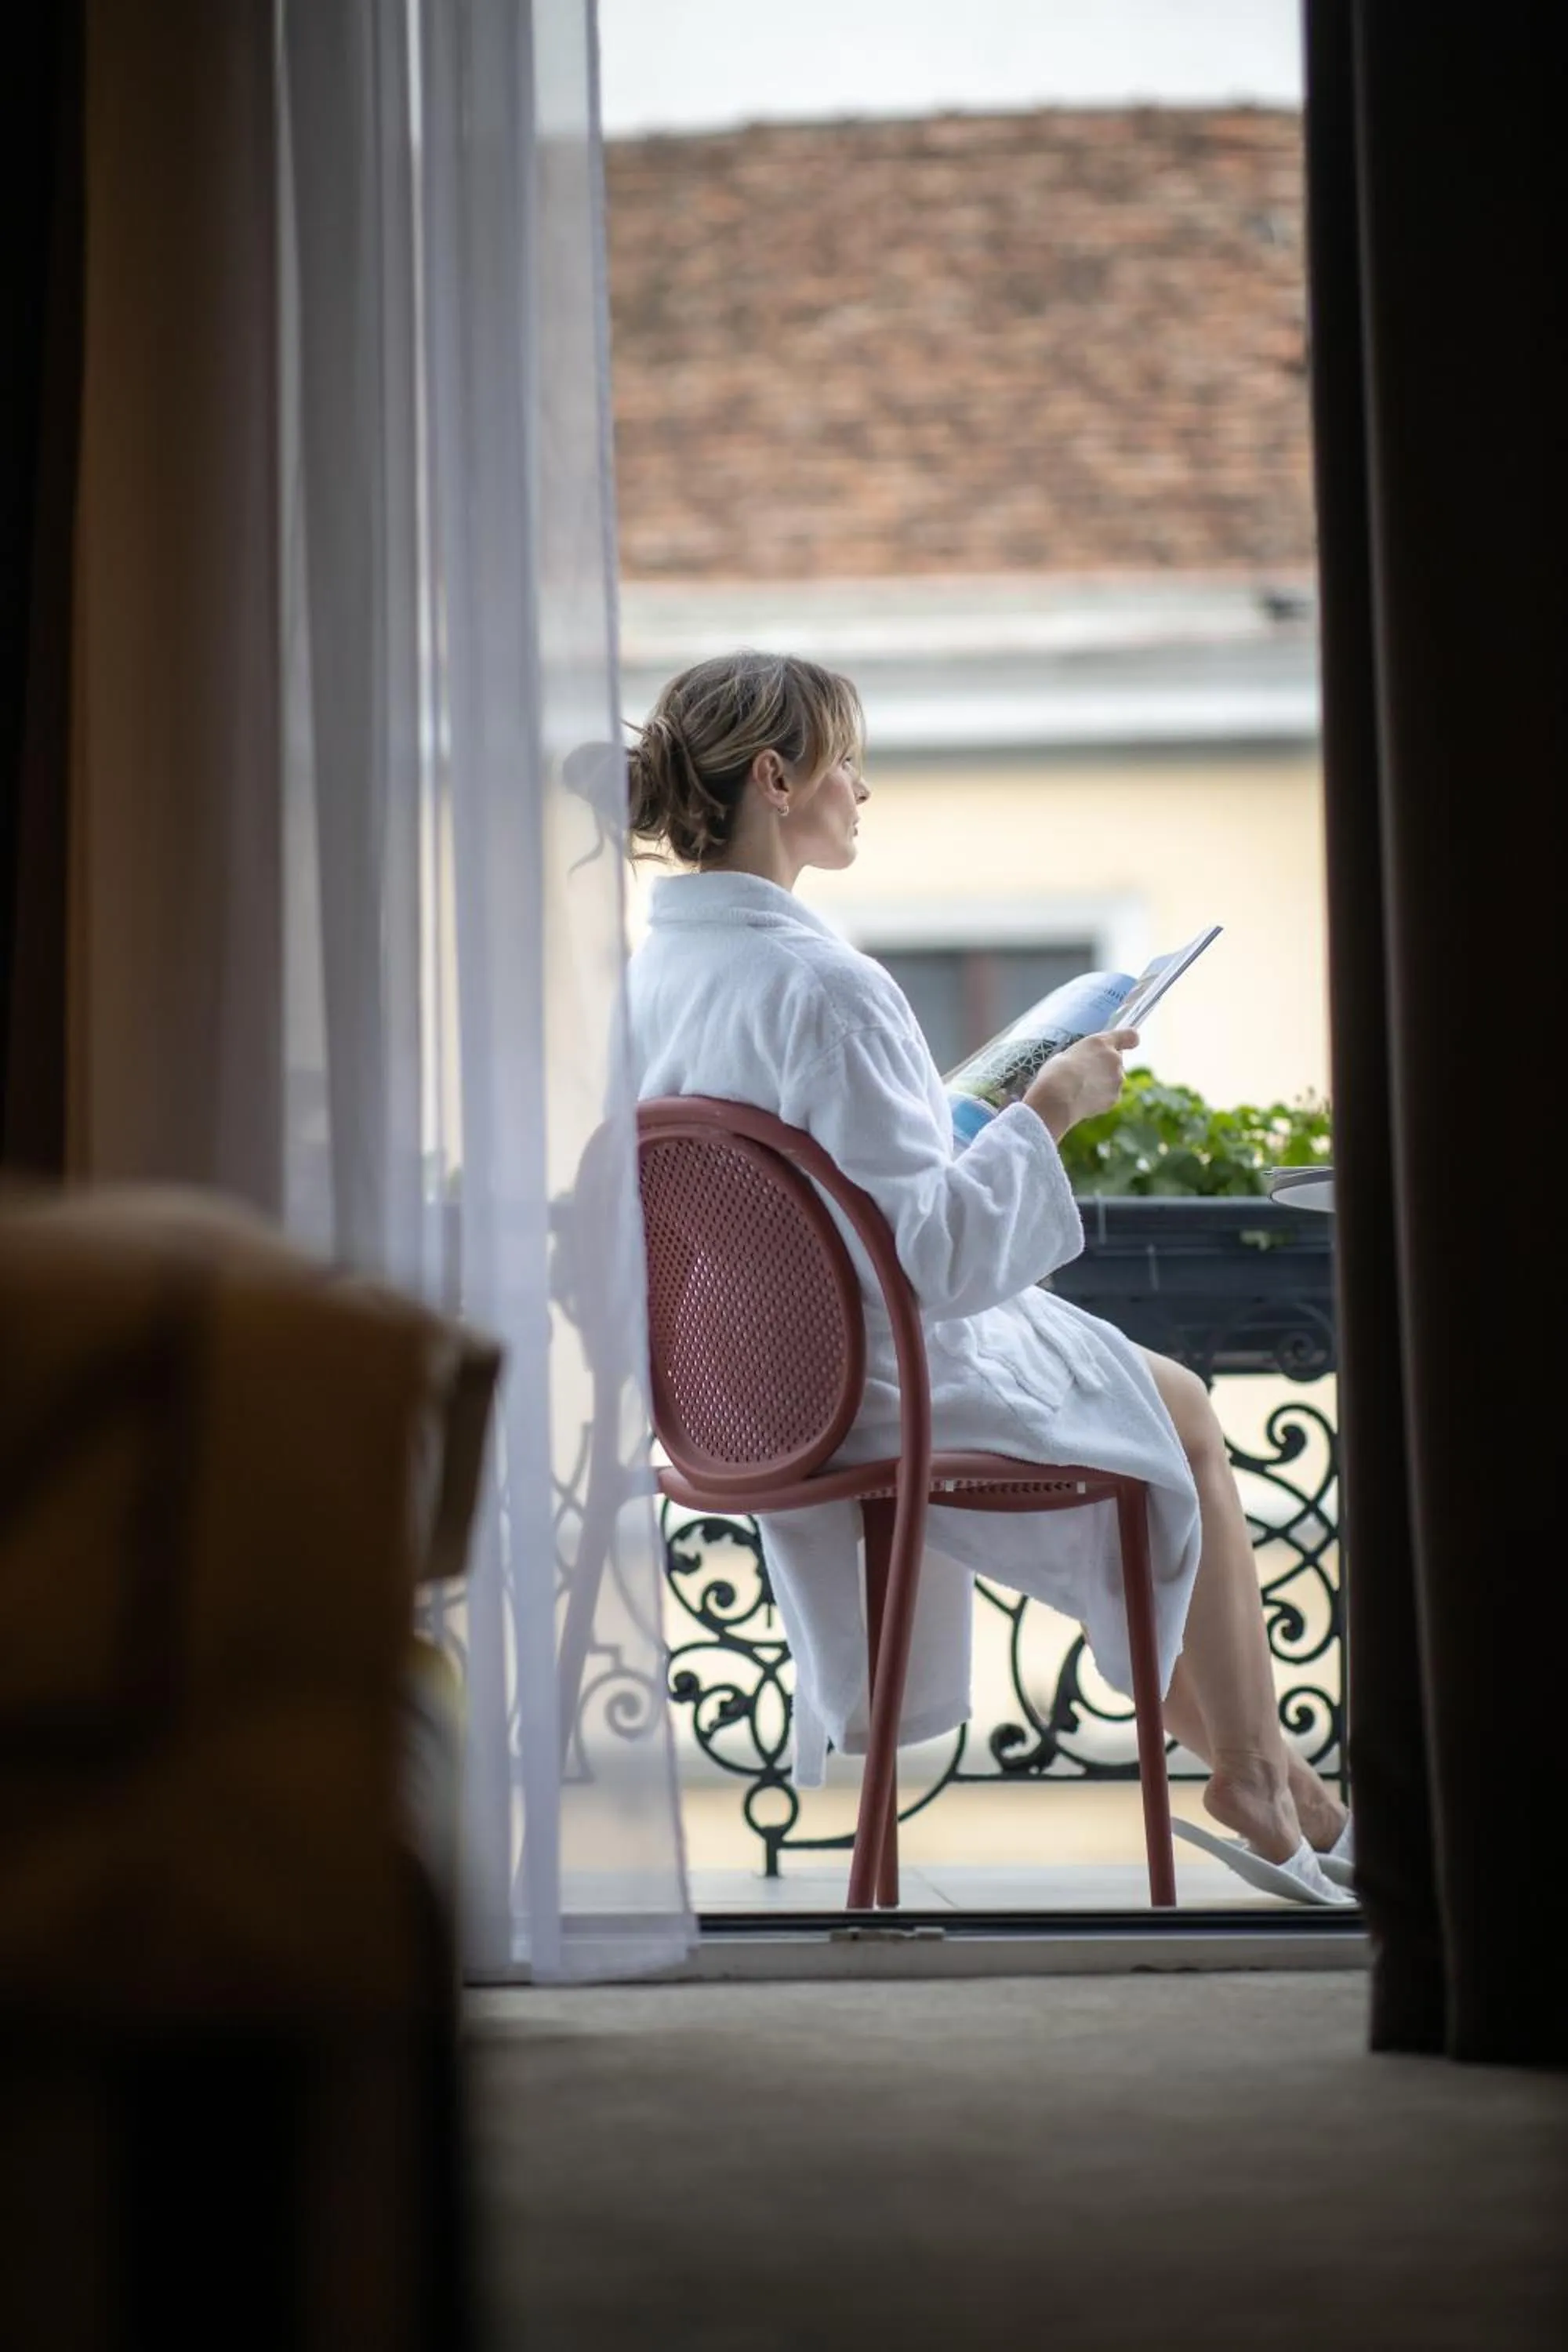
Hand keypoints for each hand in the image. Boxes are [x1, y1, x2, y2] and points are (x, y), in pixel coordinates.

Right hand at [1023, 1028, 1138, 1141]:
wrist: (1056, 1098)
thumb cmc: (1055, 1074)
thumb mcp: (1068, 1054)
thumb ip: (1086, 1056)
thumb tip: (1087, 1063)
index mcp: (1101, 1043)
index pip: (1130, 1035)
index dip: (1129, 1039)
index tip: (1129, 1044)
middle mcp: (1114, 1059)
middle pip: (1116, 1061)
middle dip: (1104, 1067)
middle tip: (1084, 1075)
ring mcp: (1117, 1079)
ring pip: (1113, 1080)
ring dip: (1102, 1083)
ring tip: (1079, 1090)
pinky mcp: (1115, 1098)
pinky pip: (1109, 1096)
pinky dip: (1100, 1099)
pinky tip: (1082, 1100)